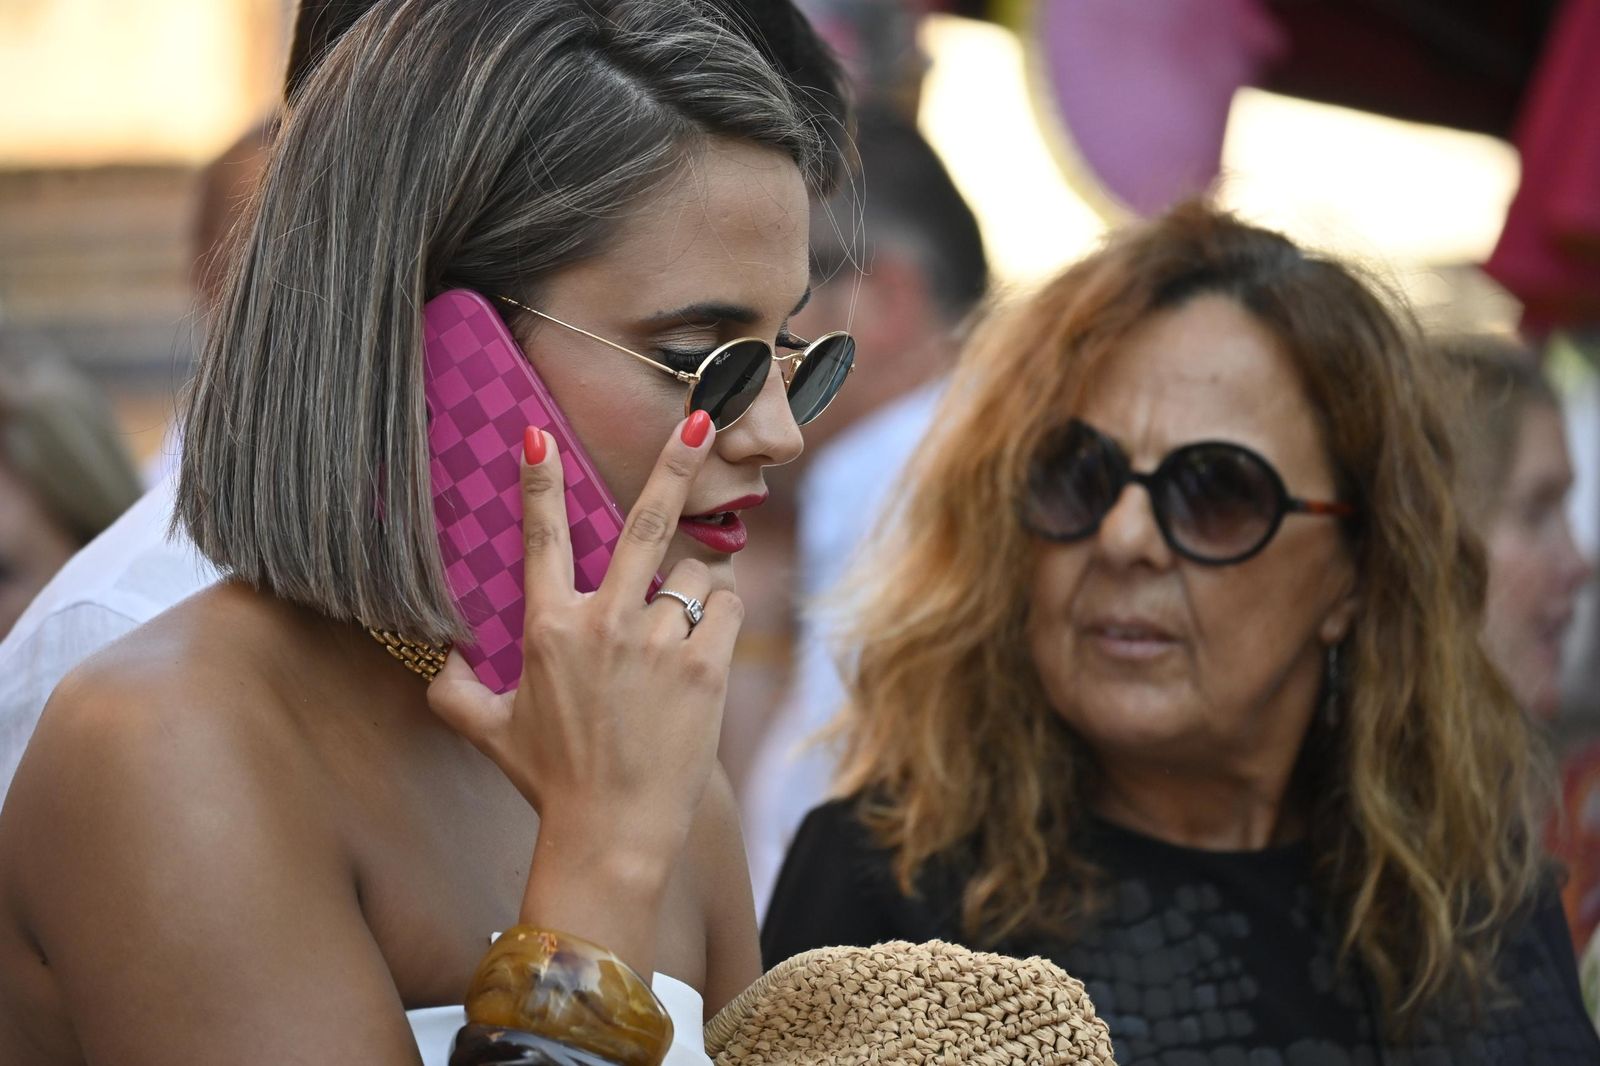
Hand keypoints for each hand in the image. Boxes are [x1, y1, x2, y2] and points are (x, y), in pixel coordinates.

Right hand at [428, 412, 742, 865]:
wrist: (610, 834)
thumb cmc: (550, 781)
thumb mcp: (487, 732)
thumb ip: (450, 688)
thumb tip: (433, 656)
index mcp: (549, 628)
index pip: (542, 537)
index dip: (539, 482)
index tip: (538, 435)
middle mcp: (604, 624)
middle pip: (646, 521)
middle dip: (674, 461)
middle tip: (701, 419)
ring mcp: (658, 643)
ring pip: (694, 574)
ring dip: (690, 590)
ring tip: (675, 636)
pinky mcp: (705, 667)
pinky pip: (725, 608)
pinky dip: (718, 619)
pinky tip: (701, 653)